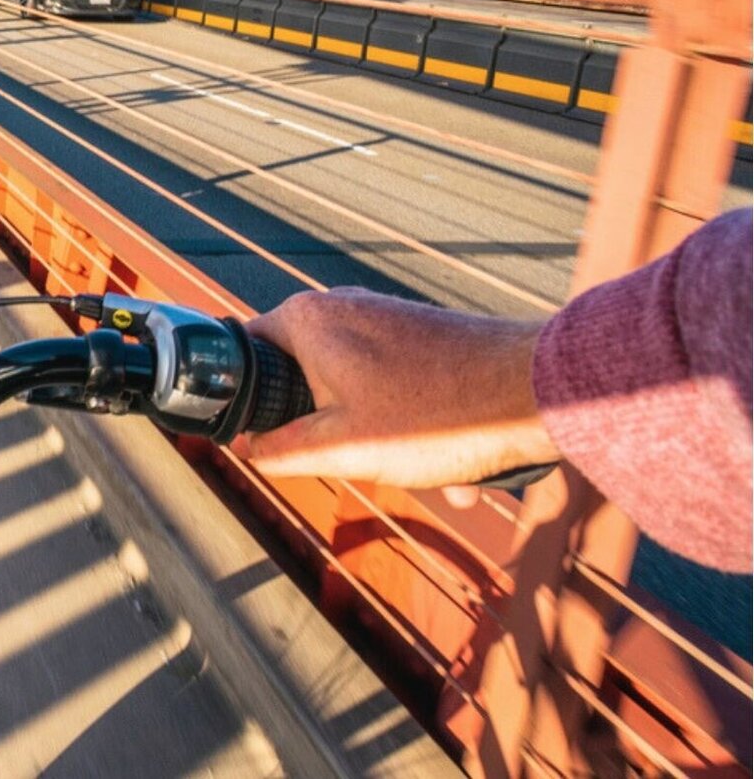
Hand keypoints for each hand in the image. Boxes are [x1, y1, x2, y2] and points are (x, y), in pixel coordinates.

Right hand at [235, 288, 560, 504]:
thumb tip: (250, 448)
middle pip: (301, 375)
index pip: (243, 350)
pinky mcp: (422, 332)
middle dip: (325, 428)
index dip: (244, 397)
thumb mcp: (340, 449)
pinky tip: (452, 469)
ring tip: (420, 473)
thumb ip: (279, 449)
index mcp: (307, 321)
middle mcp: (342, 306)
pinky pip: (396, 386)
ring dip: (378, 436)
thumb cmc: (436, 419)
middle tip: (351, 459)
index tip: (262, 433)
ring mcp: (386, 316)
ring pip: (353, 387)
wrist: (536, 394)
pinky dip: (412, 425)